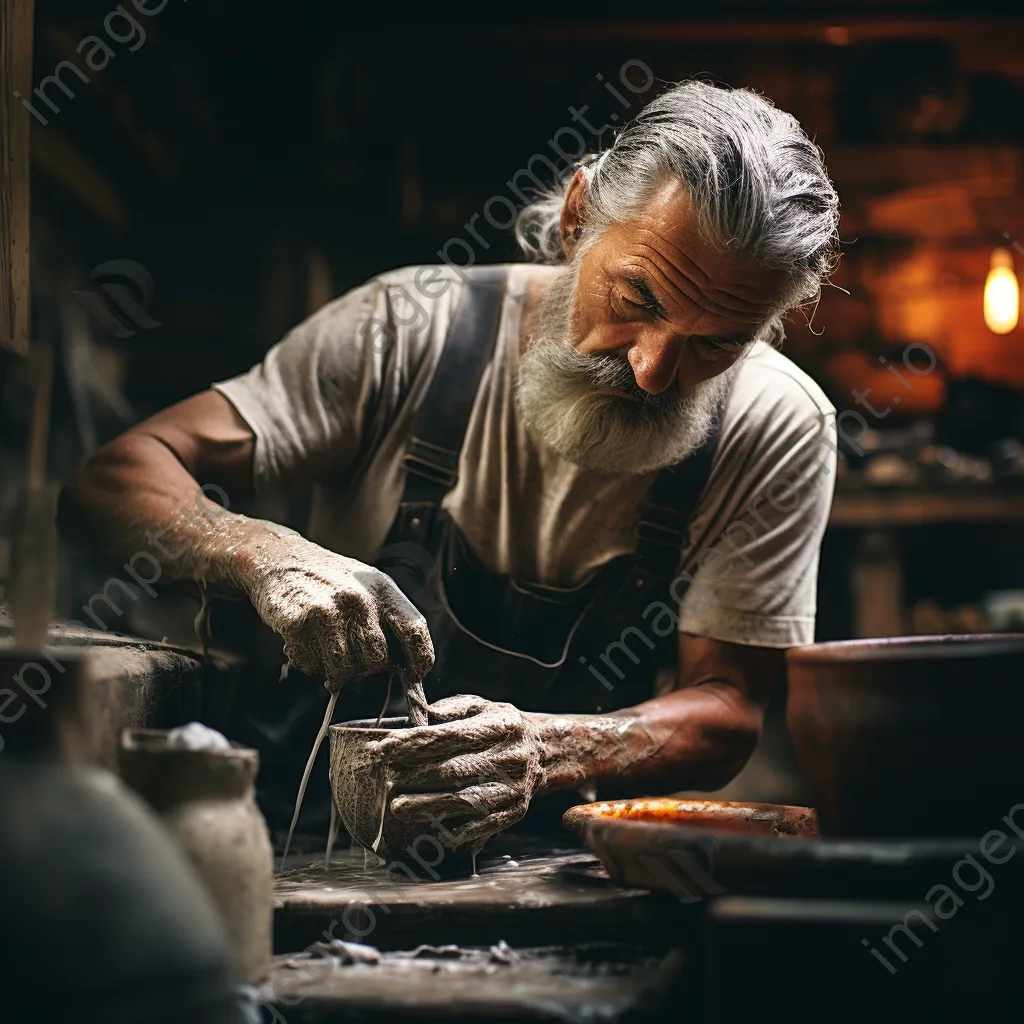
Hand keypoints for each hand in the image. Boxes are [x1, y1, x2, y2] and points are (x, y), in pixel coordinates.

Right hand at [239, 531, 431, 720]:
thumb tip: (408, 668)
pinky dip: (311, 663)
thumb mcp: (366, 585)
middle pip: (377, 660)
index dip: (420, 659)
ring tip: (327, 649)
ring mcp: (328, 611)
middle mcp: (358, 598)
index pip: (414, 630)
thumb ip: (387, 619)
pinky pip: (313, 665)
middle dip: (366, 668)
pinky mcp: (299, 623)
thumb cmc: (329, 579)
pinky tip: (306, 643)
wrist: (280, 558)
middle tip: (352, 658)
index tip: (415, 675)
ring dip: (336, 670)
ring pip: (345, 669)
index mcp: (381, 588)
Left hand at [381, 695, 546, 849]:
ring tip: (398, 808)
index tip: (384, 748)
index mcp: (500, 725)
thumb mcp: (480, 706)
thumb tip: (417, 718)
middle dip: (415, 777)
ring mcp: (513, 788)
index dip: (414, 743)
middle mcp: (510, 757)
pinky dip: (452, 830)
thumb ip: (450, 710)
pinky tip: (429, 829)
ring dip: (428, 806)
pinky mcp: (513, 812)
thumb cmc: (499, 727)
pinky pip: (480, 826)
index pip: (450, 735)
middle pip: (455, 770)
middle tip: (386, 781)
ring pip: (465, 801)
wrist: (543, 752)